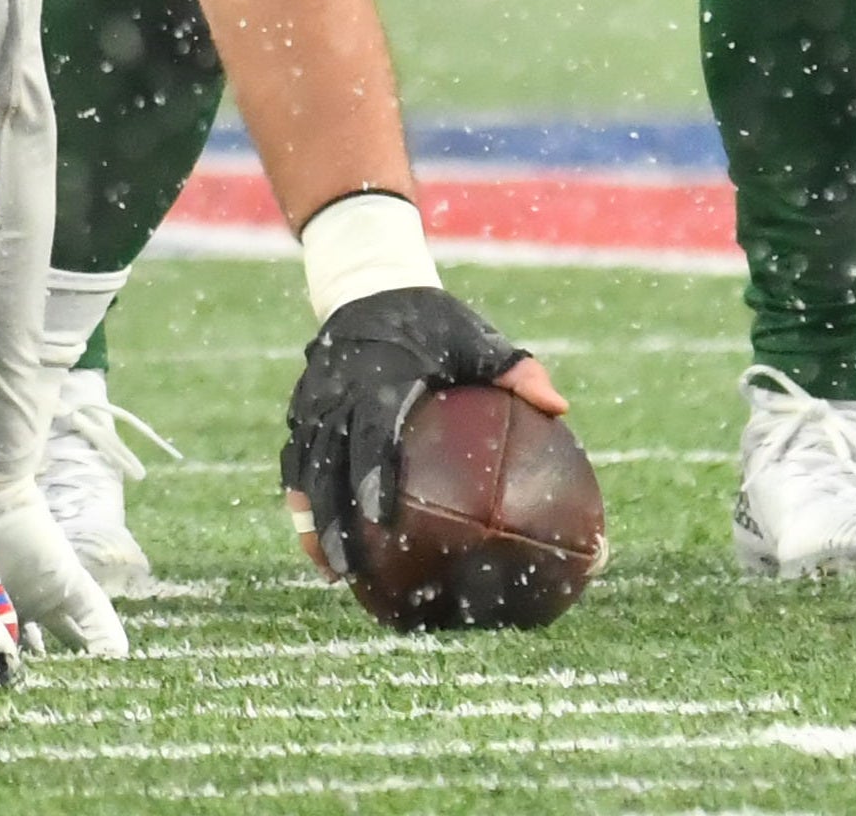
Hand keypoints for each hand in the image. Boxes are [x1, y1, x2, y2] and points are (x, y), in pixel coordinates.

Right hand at [279, 287, 562, 580]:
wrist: (367, 284)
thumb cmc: (430, 319)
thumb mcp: (474, 336)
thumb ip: (514, 369)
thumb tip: (558, 408)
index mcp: (380, 376)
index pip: (371, 431)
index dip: (372, 475)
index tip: (383, 518)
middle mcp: (337, 392)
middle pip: (326, 464)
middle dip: (332, 519)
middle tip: (348, 568)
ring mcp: (313, 402)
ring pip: (305, 468)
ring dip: (312, 520)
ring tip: (330, 571)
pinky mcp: (302, 409)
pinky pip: (296, 460)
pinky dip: (302, 499)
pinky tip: (315, 540)